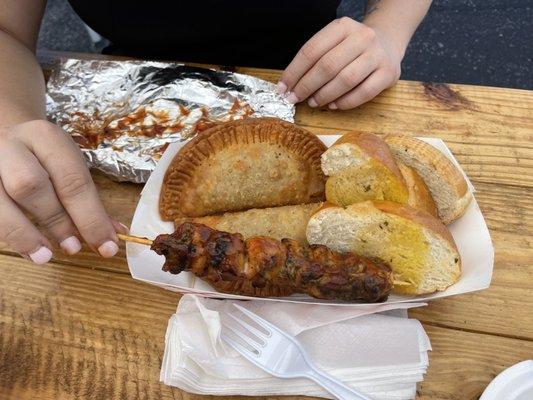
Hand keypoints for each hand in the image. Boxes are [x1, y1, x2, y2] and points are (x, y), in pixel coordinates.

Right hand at [0, 120, 124, 263]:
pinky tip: (27, 250)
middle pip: (30, 185)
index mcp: (46, 137)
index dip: (91, 217)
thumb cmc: (42, 158)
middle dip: (56, 221)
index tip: (106, 246)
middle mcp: (11, 145)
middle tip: (73, 248)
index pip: (73, 180)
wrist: (4, 137)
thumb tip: (112, 235)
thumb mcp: (68, 167)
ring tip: (44, 257)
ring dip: (24, 234)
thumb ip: (88, 200)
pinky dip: (9, 235)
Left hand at [278, 17, 402, 109]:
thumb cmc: (353, 47)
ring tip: (314, 103)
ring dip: (325, 95)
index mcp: (343, 27)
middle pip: (327, 66)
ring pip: (346, 80)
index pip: (311, 50)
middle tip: (295, 98)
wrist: (388, 42)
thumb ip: (314, 59)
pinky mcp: (388, 73)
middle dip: (306, 86)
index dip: (294, 71)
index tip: (283, 87)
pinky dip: (345, 102)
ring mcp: (377, 55)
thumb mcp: (334, 41)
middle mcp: (362, 37)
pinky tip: (334, 105)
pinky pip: (364, 93)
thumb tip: (290, 85)